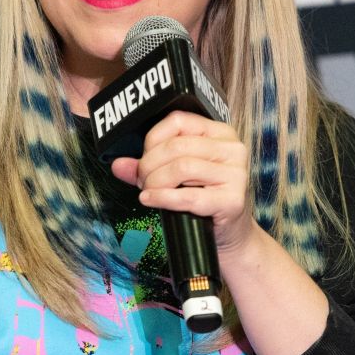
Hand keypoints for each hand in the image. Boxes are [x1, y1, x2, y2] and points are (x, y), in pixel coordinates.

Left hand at [110, 111, 257, 253]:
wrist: (229, 233)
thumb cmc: (203, 198)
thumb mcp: (177, 175)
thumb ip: (148, 166)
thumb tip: (118, 165)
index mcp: (220, 133)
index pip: (178, 120)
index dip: (153, 139)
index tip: (143, 158)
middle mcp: (232, 149)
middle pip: (177, 146)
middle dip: (150, 165)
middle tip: (142, 181)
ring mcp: (236, 174)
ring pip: (182, 168)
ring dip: (155, 182)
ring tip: (149, 191)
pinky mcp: (232, 200)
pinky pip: (189, 197)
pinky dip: (163, 198)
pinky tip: (150, 200)